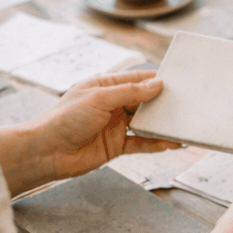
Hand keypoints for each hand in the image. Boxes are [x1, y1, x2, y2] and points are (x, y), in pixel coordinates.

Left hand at [42, 70, 179, 178]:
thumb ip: (129, 93)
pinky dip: (155, 144)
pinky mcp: (116, 146)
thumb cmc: (64, 119)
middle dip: (162, 104)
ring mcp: (114, 126)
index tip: (178, 82)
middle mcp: (111, 105)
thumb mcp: (99, 99)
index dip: (156, 80)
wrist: (46, 152)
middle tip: (186, 104)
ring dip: (161, 125)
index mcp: (105, 86)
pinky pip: (140, 144)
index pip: (136, 80)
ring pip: (144, 123)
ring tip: (181, 125)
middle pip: (143, 102)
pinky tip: (169, 143)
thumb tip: (156, 85)